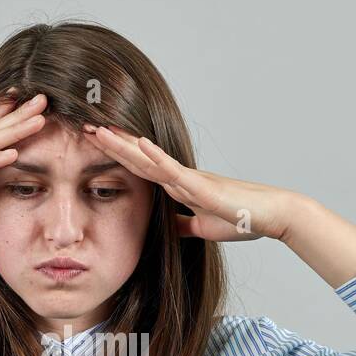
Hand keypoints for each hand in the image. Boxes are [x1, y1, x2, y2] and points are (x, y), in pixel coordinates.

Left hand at [81, 123, 297, 242]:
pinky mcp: (202, 185)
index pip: (140, 169)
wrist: (272, 216)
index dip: (116, 157)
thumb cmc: (242, 219)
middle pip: (138, 158)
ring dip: (124, 144)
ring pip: (149, 158)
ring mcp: (190, 178)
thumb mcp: (201, 226)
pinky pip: (174, 170)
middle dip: (111, 144)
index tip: (92, 146)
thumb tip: (165, 227)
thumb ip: (182, 224)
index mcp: (179, 186)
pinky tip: (138, 143)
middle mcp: (180, 177)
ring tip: (99, 129)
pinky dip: (155, 156)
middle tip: (83, 128)